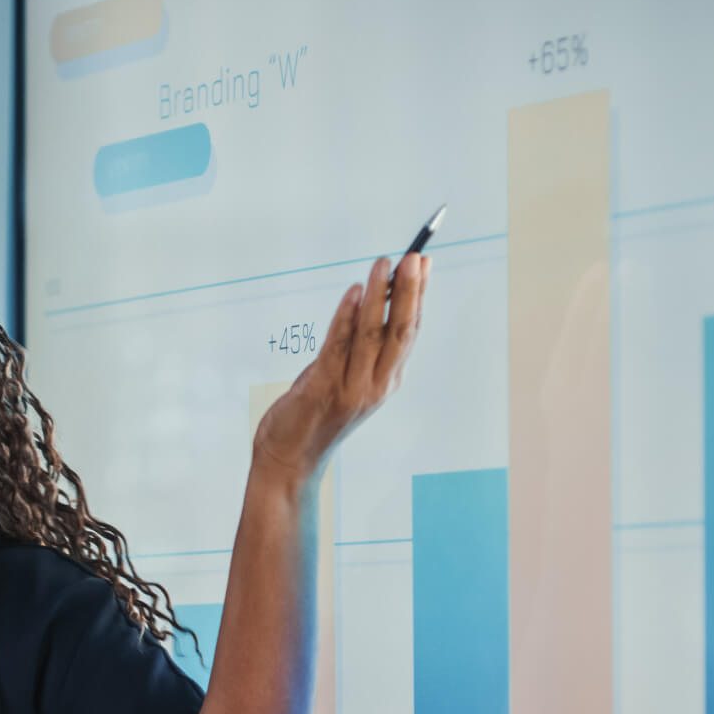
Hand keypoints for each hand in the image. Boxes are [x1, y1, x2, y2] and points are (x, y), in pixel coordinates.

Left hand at [252, 253, 427, 482]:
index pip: (410, 331)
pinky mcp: (323, 389)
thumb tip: (369, 299)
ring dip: (379, 296)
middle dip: (409, 291)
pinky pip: (338, 346)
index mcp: (387, 380)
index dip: (419, 295)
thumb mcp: (348, 378)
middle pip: (401, 330)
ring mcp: (352, 388)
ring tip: (384, 263)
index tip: (423, 262)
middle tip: (414, 256)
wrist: (290, 458)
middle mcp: (376, 384)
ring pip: (372, 334)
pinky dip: (346, 317)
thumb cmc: (316, 413)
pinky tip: (353, 292)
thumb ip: (359, 346)